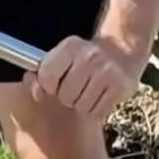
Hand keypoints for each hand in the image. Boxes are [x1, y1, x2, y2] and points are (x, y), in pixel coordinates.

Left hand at [25, 36, 141, 119]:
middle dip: (67, 96)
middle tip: (76, 87)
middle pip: (65, 95)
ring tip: (88, 91)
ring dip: (82, 104)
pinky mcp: (121, 87)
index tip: (54, 84)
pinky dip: (96, 109)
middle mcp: (89, 56)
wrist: (121, 51)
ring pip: (81, 105)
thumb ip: (42, 74)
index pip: (47, 76)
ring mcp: (107, 71)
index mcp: (70, 46)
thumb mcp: (61, 58)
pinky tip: (100, 96)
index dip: (48, 85)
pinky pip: (98, 111)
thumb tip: (37, 93)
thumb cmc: (83, 59)